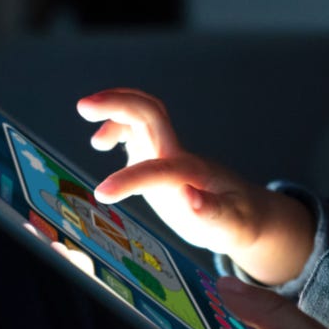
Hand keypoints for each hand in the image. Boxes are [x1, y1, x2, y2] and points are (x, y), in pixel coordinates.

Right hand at [78, 89, 262, 254]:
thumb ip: (212, 212)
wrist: (244, 214)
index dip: (130, 178)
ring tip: (96, 138)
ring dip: (115, 110)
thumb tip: (190, 198)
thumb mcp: (232, 224)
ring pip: (142, 116)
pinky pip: (136, 130)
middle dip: (118, 104)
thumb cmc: (238, 220)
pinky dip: (116, 126)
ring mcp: (167, 154)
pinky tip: (102, 142)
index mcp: (193, 172)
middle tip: (84, 106)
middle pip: (150, 114)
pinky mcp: (158, 159)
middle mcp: (177, 156)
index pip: (158, 167)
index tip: (103, 193)